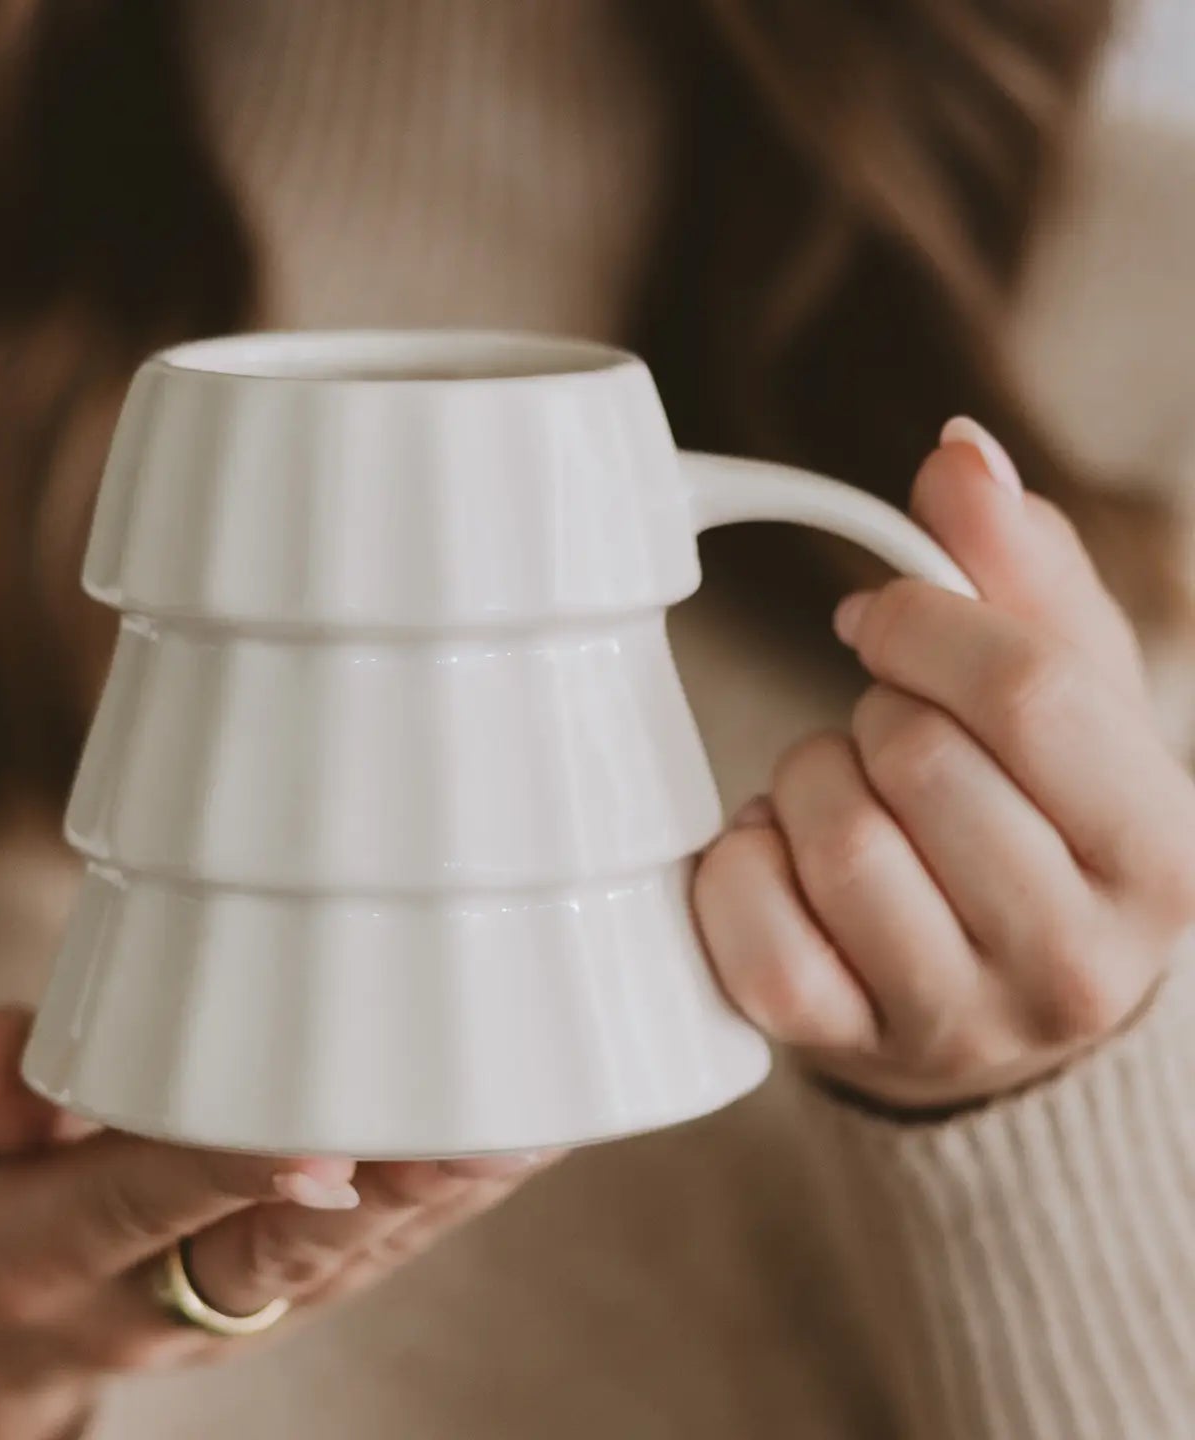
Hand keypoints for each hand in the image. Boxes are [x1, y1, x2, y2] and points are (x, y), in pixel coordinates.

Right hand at [0, 1008, 550, 1439]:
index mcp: (35, 1252)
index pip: (143, 1205)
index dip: (232, 1174)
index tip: (324, 1148)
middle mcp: (141, 1299)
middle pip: (276, 1256)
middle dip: (386, 1194)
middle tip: (482, 1132)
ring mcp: (216, 1308)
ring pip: (343, 1262)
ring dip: (442, 1198)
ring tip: (535, 1125)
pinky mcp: (266, 1294)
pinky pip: (364, 1256)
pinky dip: (438, 1204)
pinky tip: (513, 1144)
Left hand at [694, 421, 1194, 1111]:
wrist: (995, 996)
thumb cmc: (1034, 825)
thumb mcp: (1072, 697)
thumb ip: (1023, 568)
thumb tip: (960, 453)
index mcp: (1159, 853)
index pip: (1029, 693)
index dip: (928, 624)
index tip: (884, 621)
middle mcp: (1074, 959)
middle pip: (915, 757)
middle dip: (872, 710)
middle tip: (882, 731)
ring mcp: (957, 1020)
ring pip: (833, 838)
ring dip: (806, 783)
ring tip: (839, 797)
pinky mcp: (843, 1045)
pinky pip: (752, 931)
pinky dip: (741, 866)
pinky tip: (782, 860)